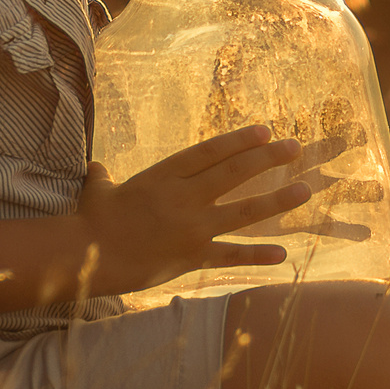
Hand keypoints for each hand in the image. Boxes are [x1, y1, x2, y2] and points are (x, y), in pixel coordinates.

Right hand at [75, 124, 311, 294]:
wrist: (85, 256)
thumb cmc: (90, 220)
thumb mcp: (97, 189)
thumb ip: (103, 176)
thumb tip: (95, 169)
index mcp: (164, 175)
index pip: (211, 151)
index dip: (240, 140)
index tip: (265, 131)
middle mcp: (183, 197)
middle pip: (234, 172)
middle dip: (268, 159)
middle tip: (294, 148)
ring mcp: (191, 228)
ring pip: (243, 211)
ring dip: (277, 201)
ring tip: (304, 190)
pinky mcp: (191, 257)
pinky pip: (230, 256)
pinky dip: (257, 255)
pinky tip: (282, 254)